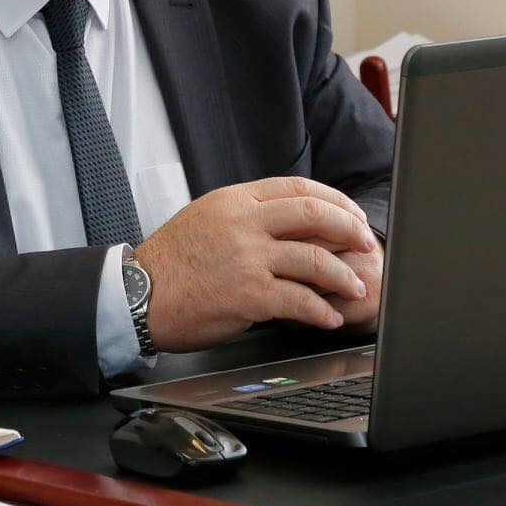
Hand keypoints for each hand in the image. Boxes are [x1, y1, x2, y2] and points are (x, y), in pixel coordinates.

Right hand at [133, 177, 377, 351]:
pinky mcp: (247, 294)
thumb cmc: (173, 261)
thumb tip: (293, 220)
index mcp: (238, 199)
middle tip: (367, 245)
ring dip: (343, 274)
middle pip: (313, 215)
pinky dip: (321, 310)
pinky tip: (330, 317)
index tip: (353, 216)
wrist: (138, 294)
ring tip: (357, 286)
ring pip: (313, 258)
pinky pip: (298, 300)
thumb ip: (249, 213)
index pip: (299, 188)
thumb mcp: (209, 216)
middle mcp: (245, 222)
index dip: (335, 201)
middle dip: (350, 229)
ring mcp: (247, 258)